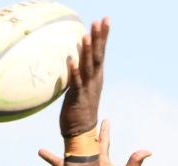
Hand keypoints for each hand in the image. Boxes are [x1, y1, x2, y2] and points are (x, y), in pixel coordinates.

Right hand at [32, 120, 151, 165]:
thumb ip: (136, 161)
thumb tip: (148, 151)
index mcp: (103, 162)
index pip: (103, 142)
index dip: (104, 131)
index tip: (104, 119)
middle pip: (78, 149)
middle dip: (72, 138)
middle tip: (66, 127)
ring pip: (62, 164)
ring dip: (51, 158)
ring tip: (38, 151)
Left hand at [57, 17, 109, 137]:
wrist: (82, 133)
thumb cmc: (80, 109)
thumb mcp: (83, 87)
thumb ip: (82, 72)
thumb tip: (76, 57)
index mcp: (97, 76)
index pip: (101, 52)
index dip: (103, 36)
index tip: (105, 19)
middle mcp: (94, 80)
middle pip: (97, 56)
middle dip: (98, 38)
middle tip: (99, 21)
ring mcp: (87, 89)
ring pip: (88, 67)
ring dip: (86, 51)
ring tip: (86, 35)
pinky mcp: (77, 98)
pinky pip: (76, 83)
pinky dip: (74, 72)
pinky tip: (72, 60)